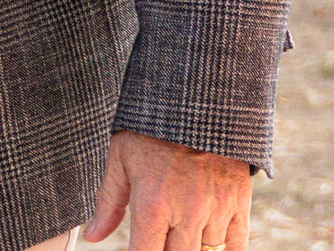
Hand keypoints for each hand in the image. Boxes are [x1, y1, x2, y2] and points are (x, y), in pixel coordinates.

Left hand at [84, 130, 251, 250]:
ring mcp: (217, 209)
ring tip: (179, 234)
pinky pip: (236, 246)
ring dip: (191, 250)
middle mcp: (187, 211)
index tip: (137, 248)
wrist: (198, 98)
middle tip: (158, 238)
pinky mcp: (239, 202)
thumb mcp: (121, 158)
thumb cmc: (152, 128)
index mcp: (153, 204)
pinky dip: (223, 250)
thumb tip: (94, 236)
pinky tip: (207, 243)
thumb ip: (109, 202)